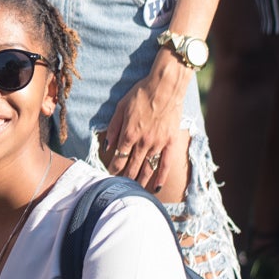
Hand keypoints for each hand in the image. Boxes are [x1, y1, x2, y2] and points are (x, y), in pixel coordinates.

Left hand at [97, 58, 189, 200]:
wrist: (166, 87)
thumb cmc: (141, 94)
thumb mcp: (121, 107)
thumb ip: (113, 128)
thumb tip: (107, 146)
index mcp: (129, 134)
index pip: (118, 158)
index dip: (113, 169)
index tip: (109, 176)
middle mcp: (143, 143)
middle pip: (131, 167)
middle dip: (124, 179)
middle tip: (119, 188)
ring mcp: (158, 144)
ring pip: (147, 169)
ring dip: (139, 181)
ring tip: (133, 192)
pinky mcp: (171, 143)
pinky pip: (166, 165)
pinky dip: (161, 178)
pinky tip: (156, 188)